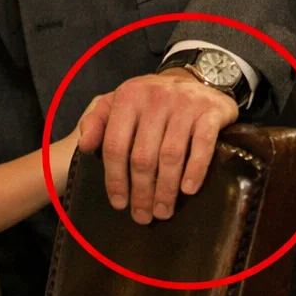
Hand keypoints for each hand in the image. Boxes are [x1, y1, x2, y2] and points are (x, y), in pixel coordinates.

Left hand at [76, 70, 238, 223]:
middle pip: (143, 156)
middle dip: (141, 192)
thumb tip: (84, 146)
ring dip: (165, 190)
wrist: (197, 80)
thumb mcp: (120, 103)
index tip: (119, 203)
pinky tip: (188, 190)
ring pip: (171, 155)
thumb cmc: (153, 101)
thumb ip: (97, 121)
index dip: (115, 179)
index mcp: (129, 97)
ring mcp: (185, 104)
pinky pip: (202, 145)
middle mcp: (156, 98)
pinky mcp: (211, 111)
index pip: (115, 145)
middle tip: (143, 215)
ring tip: (163, 211)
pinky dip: (195, 170)